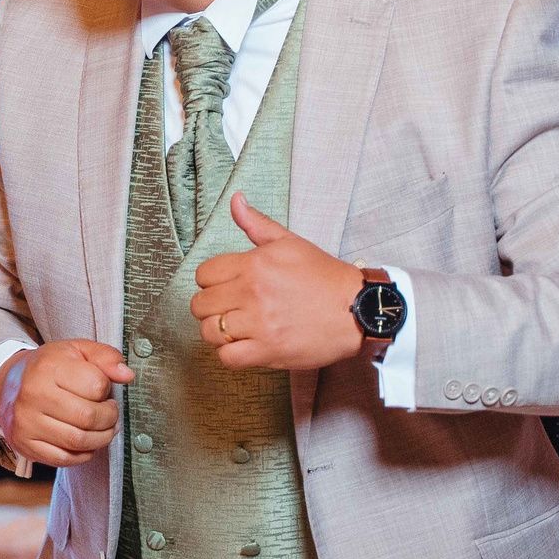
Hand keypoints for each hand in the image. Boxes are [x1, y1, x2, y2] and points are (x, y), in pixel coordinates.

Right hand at [0, 339, 134, 468]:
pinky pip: (64, 459)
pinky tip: (85, 442)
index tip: (104, 391)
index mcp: (48, 367)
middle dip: (109, 418)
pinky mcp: (25, 444)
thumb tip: (127, 375)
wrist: (8, 385)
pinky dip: (83, 455)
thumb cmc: (50, 368)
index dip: (107, 390)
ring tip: (103, 429)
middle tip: (109, 413)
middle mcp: (33, 394)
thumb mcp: (77, 351)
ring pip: (78, 441)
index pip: (96, 385)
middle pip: (88, 417)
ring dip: (101, 438)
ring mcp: (27, 422)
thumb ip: (105, 357)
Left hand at [189, 194, 369, 370]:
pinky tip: (244, 345)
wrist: (357, 309)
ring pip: (210, 331)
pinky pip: (227, 358)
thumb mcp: (290, 243)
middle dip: (211, 306)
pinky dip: (230, 354)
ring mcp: (259, 323)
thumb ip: (257, 224)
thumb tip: (235, 200)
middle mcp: (252, 293)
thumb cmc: (325, 277)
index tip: (226, 287)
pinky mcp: (268, 350)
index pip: (203, 274)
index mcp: (254, 264)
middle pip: (200, 304)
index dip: (211, 282)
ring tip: (236, 328)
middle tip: (230, 308)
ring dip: (218, 332)